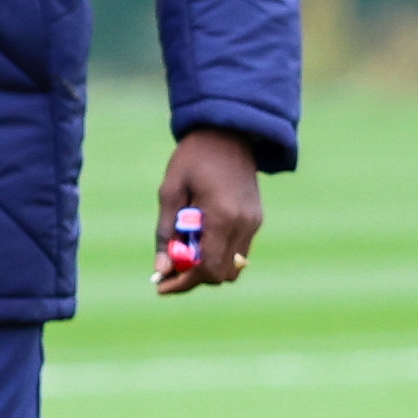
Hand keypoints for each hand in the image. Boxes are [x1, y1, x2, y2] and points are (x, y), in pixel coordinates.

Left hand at [154, 126, 264, 293]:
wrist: (228, 132)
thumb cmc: (193, 158)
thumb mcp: (170, 191)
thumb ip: (165, 232)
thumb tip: (162, 269)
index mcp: (222, 216)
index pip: (208, 269)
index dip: (184, 282)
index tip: (161, 285)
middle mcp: (244, 224)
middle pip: (222, 275)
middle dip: (195, 278)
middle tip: (169, 270)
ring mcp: (254, 223)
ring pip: (233, 267)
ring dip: (208, 267)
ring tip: (184, 251)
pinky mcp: (256, 219)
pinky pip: (238, 251)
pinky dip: (219, 254)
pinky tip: (200, 239)